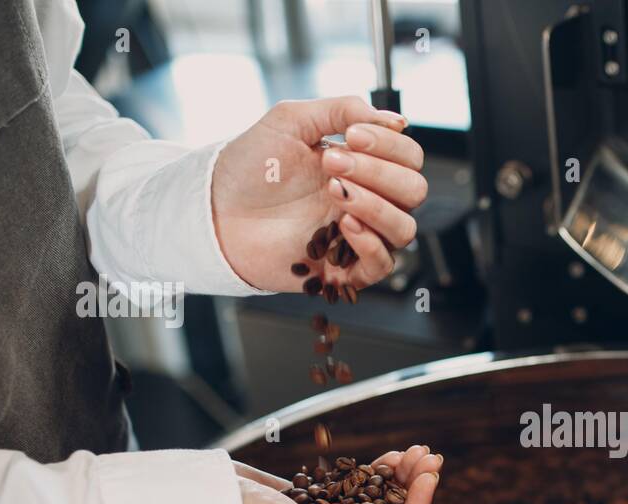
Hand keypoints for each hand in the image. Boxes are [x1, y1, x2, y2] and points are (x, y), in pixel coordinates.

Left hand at [212, 96, 428, 292]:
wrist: (214, 211)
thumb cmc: (247, 168)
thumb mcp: (291, 120)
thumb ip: (342, 110)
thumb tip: (395, 119)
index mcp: (361, 166)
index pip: (408, 157)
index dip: (390, 144)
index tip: (352, 136)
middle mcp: (365, 200)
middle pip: (414, 190)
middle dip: (380, 172)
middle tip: (333, 163)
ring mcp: (356, 235)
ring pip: (404, 227)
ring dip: (377, 204)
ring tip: (335, 191)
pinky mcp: (343, 269)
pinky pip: (383, 264)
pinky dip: (371, 242)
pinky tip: (345, 223)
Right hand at [235, 446, 441, 503]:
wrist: (207, 502)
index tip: (429, 477)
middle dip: (411, 488)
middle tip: (430, 457)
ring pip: (376, 502)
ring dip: (398, 477)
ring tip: (417, 451)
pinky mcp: (316, 503)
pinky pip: (356, 488)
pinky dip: (375, 472)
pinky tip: (393, 457)